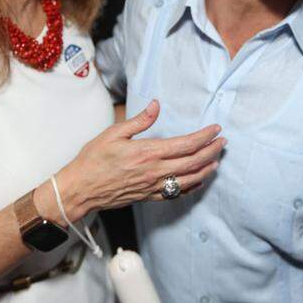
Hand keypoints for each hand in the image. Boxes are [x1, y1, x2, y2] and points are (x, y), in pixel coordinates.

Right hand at [48, 100, 224, 223]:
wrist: (78, 190)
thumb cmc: (92, 160)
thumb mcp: (113, 134)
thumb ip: (139, 120)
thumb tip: (156, 105)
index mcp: (148, 152)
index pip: (186, 144)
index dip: (205, 136)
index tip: (216, 129)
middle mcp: (154, 171)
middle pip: (193, 161)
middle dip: (212, 150)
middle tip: (223, 142)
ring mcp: (153, 186)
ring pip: (189, 179)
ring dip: (206, 169)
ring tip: (217, 159)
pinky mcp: (149, 196)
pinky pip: (176, 194)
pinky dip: (192, 186)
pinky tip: (199, 180)